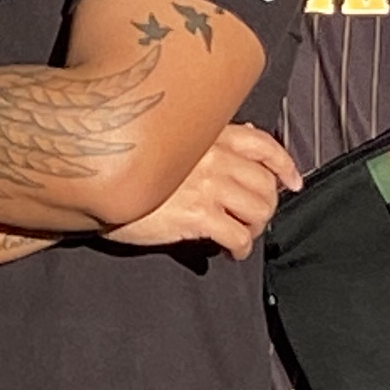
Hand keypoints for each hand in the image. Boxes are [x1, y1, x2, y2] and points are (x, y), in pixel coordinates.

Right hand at [104, 121, 301, 257]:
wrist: (96, 186)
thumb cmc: (126, 165)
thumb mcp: (169, 142)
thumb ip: (205, 141)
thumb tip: (241, 139)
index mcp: (209, 135)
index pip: (263, 144)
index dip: (285, 165)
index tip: (293, 182)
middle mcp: (214, 156)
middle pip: (266, 184)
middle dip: (266, 206)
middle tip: (253, 219)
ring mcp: (207, 186)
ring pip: (259, 211)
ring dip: (255, 228)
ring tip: (241, 235)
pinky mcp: (197, 216)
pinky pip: (238, 237)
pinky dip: (241, 249)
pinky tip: (229, 254)